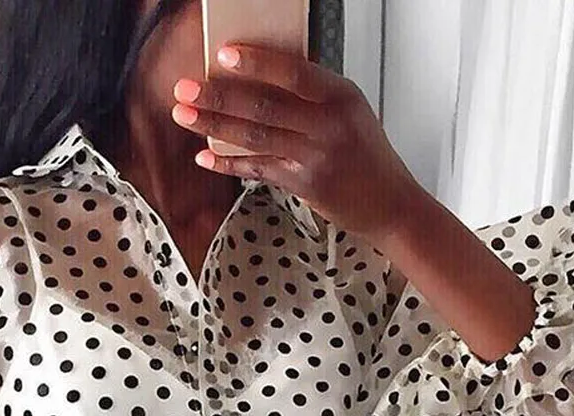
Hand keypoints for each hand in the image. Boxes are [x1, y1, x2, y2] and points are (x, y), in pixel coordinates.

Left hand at [170, 43, 419, 242]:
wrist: (390, 203)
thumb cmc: (366, 154)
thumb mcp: (348, 112)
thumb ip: (311, 95)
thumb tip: (256, 76)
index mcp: (341, 95)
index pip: (294, 72)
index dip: (256, 62)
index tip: (222, 54)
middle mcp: (329, 125)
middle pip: (264, 105)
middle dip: (219, 95)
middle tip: (184, 88)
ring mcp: (316, 158)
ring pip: (256, 136)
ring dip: (214, 125)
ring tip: (183, 115)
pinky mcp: (305, 185)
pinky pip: (259, 170)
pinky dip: (229, 162)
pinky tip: (204, 155)